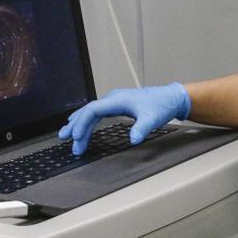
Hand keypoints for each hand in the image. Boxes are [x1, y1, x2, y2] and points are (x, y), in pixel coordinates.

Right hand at [58, 83, 190, 154]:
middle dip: (76, 126)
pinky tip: (82, 126)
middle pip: (88, 111)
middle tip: (66, 140)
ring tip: (67, 136)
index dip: (82, 123)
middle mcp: (113, 99)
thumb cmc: (161, 105)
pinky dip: (88, 121)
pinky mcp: (118, 105)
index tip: (76, 136)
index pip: (92, 110)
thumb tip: (134, 139)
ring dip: (79, 123)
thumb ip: (142, 129)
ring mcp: (115, 101)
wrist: (171, 98)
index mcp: (117, 100)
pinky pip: (97, 113)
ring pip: (91, 112)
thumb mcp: (152, 119)